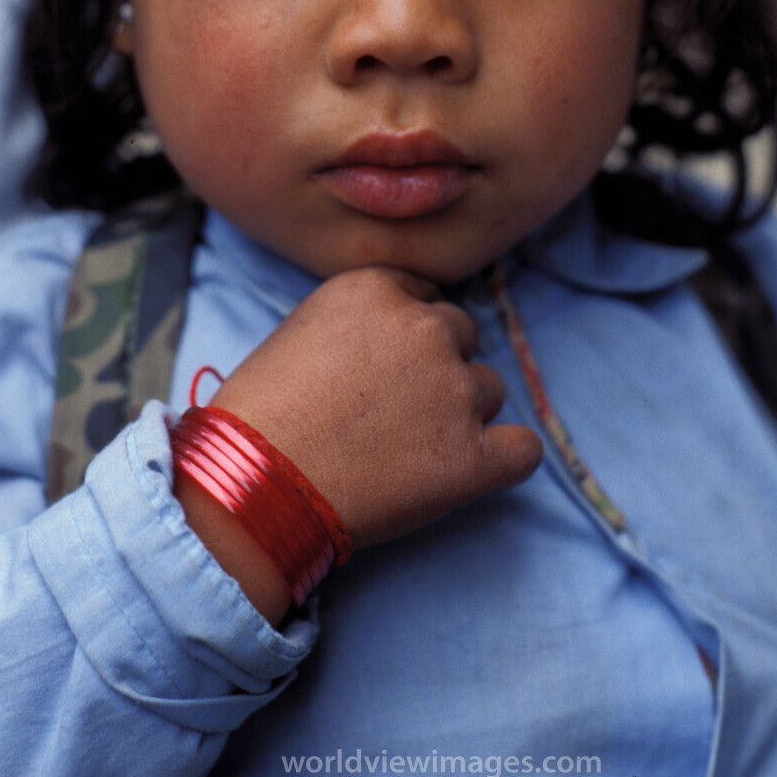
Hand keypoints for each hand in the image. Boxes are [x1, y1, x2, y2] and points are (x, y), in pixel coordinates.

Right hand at [210, 267, 542, 548]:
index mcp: (378, 289)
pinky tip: (474, 470)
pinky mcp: (474, 456)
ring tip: (411, 449)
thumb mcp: (302, 329)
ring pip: (490, 389)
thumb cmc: (260, 416)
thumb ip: (362, 321)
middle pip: (462, 336)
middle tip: (396, 411)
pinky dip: (504, 459)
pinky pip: (523, 449)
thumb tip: (396, 339)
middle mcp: (425, 328)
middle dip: (436, 368)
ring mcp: (454, 391)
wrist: (253, 487)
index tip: (384, 369)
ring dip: (462, 413)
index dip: (406, 337)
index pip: (425, 298)